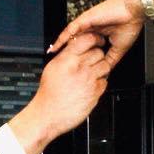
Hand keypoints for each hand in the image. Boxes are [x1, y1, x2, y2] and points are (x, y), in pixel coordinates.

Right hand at [8, 31, 109, 153]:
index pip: (87, 39)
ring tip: (93, 73)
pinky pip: (105, 82)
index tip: (96, 41)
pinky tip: (91, 86)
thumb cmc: (48, 93)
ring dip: (101, 69)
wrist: (48, 114)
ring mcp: (89, 80)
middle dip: (97, 56)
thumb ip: (65, 55)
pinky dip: (100, 83)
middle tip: (93, 60)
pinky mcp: (95, 93)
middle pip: (99, 52)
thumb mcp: (52, 67)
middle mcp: (79, 68)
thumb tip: (74, 45)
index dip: (94, 39)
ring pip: (105, 66)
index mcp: (67, 59)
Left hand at [50, 0, 145, 69]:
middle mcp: (91, 29)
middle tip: (58, 64)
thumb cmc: (129, 26)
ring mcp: (87, 24)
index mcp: (99, 35)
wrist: (134, 12)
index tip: (72, 68)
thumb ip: (110, 60)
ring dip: (60, 45)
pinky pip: (70, 29)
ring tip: (52, 55)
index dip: (77, 56)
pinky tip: (56, 46)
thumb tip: (105, 71)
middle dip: (66, 52)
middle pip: (74, 41)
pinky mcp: (85, 19)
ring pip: (70, 36)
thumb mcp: (118, 49)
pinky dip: (62, 38)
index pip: (84, 47)